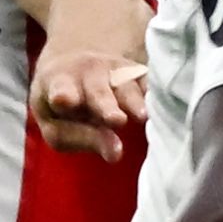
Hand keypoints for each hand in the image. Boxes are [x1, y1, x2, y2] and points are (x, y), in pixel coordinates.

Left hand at [28, 42, 145, 157]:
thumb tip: (116, 154)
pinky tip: (164, 104)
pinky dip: (155, 93)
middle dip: (105, 105)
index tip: (64, 100)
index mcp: (57, 84)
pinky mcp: (136, 71)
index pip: (60, 89)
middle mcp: (86, 72)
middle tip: (115, 120)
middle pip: (96, 90)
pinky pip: (148, 83)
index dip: (63, 95)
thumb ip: (83, 139)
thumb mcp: (59, 126)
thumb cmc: (62, 109)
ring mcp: (113, 69)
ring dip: (134, 102)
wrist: (74, 67)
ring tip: (142, 117)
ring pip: (125, 87)